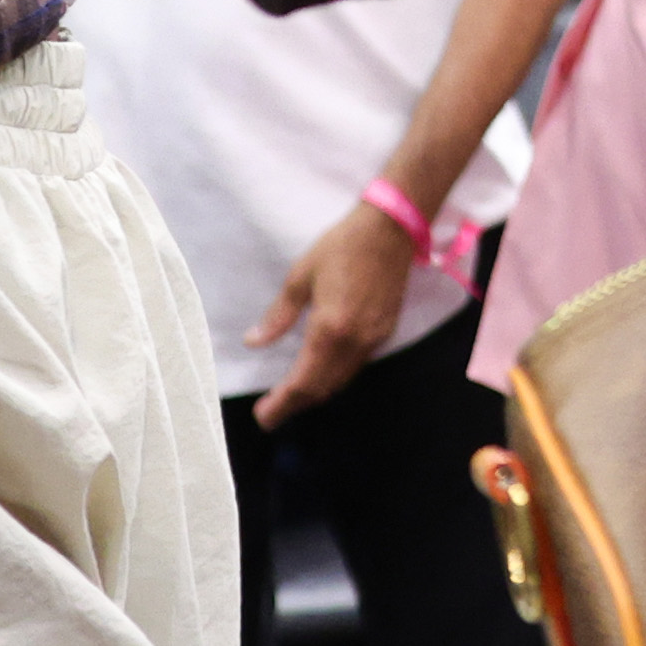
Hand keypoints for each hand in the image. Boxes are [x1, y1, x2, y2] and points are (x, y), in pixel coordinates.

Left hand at [246, 202, 417, 425]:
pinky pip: (356, 366)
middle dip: (295, 405)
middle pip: (322, 389)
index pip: (303, 382)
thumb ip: (279, 315)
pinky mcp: (385, 332)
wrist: (391, 230)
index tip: (262, 416)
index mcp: (330, 329)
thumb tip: (254, 341)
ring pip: (341, 381)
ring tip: (290, 395)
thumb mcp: (301, 276)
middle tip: (270, 411)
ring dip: (315, 393)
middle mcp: (354, 343)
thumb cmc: (342, 246)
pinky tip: (321, 370)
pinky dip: (334, 377)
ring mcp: (373, 340)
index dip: (281, 404)